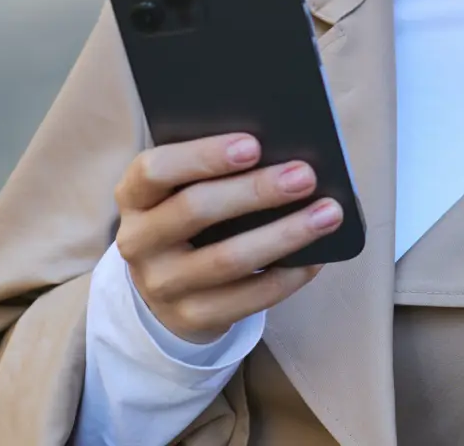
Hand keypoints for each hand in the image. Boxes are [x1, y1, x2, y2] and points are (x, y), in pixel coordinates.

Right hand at [113, 134, 339, 343]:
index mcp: (135, 196)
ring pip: (227, 260)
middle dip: (256, 191)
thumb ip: (216, 169)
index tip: (253, 145)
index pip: (154, 170)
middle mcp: (138, 241)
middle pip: (195, 210)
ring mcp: (162, 285)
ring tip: (328, 213)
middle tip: (305, 175)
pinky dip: (288, 275)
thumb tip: (284, 151)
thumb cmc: (191, 217)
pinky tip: (318, 256)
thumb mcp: (184, 189)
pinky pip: (247, 298)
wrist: (167, 287)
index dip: (202, 156)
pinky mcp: (192, 318)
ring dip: (284, 234)